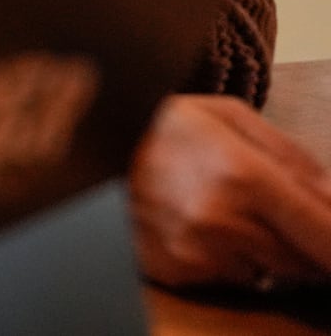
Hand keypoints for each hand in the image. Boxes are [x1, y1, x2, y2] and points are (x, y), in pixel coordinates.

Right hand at [130, 94, 330, 289]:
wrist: (86, 146)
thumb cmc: (158, 124)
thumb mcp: (228, 116)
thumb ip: (291, 156)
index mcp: (244, 176)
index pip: (327, 235)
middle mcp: (223, 223)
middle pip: (304, 262)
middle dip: (303, 243)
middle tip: (276, 213)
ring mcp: (197, 253)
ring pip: (268, 273)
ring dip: (264, 252)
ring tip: (231, 213)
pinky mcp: (176, 271)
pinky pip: (228, 278)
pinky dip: (227, 259)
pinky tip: (201, 225)